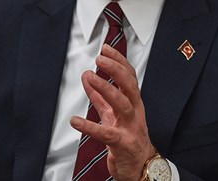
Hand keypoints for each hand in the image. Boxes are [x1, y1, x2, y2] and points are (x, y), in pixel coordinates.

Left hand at [70, 44, 155, 180]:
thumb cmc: (129, 139)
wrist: (141, 167)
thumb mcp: (113, 114)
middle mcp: (135, 112)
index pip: (129, 76)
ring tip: (90, 77)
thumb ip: (100, 96)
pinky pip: (105, 133)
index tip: (107, 49)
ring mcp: (130, 127)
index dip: (119, 61)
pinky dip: (90, 126)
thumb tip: (87, 76)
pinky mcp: (122, 143)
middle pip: (129, 85)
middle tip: (101, 58)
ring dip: (106, 88)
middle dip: (116, 69)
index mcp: (134, 103)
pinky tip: (76, 121)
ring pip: (122, 103)